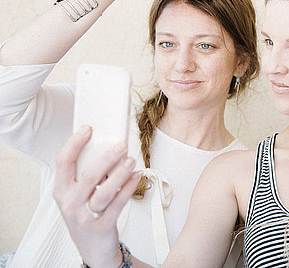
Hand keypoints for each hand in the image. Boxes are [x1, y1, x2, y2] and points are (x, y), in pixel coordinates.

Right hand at [54, 126, 140, 266]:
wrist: (93, 249)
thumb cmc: (87, 216)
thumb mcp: (79, 196)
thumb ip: (87, 175)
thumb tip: (106, 147)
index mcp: (62, 191)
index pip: (63, 162)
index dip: (75, 143)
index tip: (88, 129)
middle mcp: (70, 203)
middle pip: (89, 175)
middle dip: (107, 157)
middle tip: (121, 145)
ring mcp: (85, 216)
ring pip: (104, 191)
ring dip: (120, 174)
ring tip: (131, 161)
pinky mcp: (102, 226)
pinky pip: (117, 204)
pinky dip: (128, 188)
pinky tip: (136, 177)